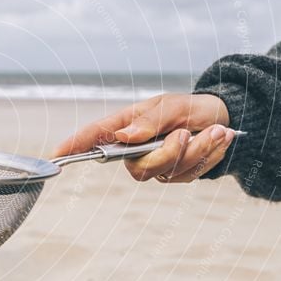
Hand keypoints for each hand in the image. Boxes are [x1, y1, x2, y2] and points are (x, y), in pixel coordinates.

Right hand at [52, 93, 234, 182]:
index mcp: (127, 125)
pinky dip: (207, 156)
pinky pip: (187, 176)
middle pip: (138, 168)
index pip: (95, 136)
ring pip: (168, 172)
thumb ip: (149, 120)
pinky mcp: (173, 176)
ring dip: (196, 151)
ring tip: (214, 130)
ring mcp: (153, 165)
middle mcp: (134, 149)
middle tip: (188, 132)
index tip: (57, 154)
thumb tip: (123, 137)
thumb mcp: (172, 105)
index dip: (75, 145)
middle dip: (169, 153)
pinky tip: (216, 139)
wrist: (223, 118)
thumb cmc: (190, 107)